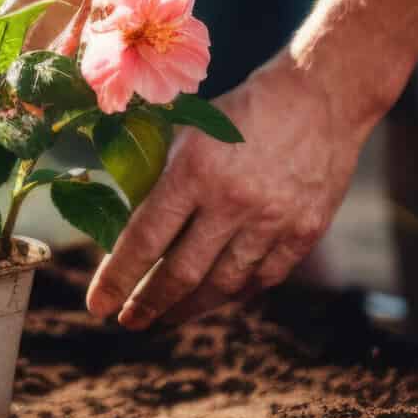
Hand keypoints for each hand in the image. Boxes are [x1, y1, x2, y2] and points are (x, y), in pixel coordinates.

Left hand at [85, 56, 371, 328]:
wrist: (320, 96)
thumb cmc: (243, 111)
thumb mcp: (190, 131)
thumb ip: (160, 176)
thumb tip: (124, 223)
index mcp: (195, 170)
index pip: (145, 239)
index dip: (117, 278)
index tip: (98, 305)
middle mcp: (233, 201)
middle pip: (181, 273)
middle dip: (147, 303)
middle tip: (127, 321)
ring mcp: (273, 220)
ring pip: (222, 285)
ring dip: (188, 307)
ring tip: (165, 316)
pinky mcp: (305, 232)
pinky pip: (263, 279)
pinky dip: (235, 294)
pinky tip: (215, 297)